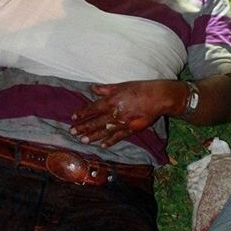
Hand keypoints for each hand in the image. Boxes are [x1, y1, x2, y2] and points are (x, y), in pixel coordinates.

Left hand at [70, 80, 184, 147]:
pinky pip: (118, 137)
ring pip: (104, 131)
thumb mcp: (121, 85)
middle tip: (72, 132)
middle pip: (95, 121)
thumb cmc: (140, 88)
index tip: (73, 118)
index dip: (82, 113)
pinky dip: (110, 141)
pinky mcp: (131, 129)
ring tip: (83, 140)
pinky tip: (102, 145)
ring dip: (93, 136)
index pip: (92, 108)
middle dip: (83, 127)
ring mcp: (122, 122)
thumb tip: (92, 88)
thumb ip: (105, 89)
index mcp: (111, 101)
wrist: (158, 97)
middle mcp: (115, 113)